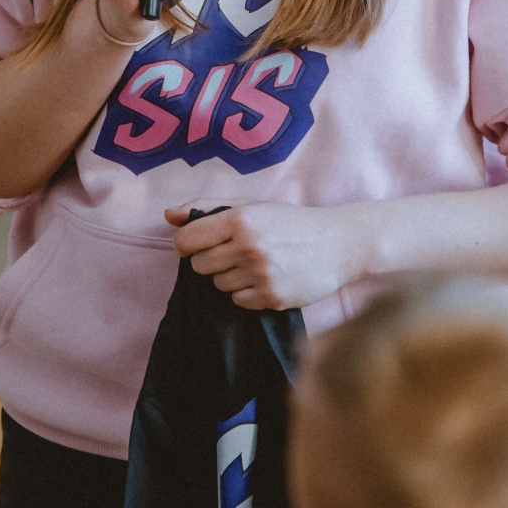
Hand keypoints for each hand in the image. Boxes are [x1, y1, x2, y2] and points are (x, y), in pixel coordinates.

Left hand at [165, 202, 368, 309]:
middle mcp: (248, 246)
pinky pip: (239, 301)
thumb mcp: (251, 206)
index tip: (201, 244)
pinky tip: (267, 278)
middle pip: (199, 266)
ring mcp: (260, 274)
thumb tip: (169, 215)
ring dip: (231, 277)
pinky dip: (248, 293)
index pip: (185, 242)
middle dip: (211, 261)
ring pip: (218, 285)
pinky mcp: (272, 297)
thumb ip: (207, 207)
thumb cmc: (290, 222)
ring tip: (256, 264)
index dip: (189, 244)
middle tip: (236, 253)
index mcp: (239, 219)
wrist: (339, 244)